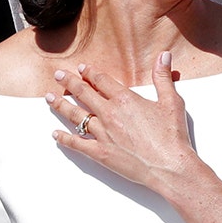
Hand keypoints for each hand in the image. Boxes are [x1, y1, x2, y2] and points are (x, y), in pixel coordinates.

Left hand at [46, 52, 194, 190]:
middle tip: (57, 75)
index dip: (90, 73)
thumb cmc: (172, 137)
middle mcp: (110, 114)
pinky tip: (55, 134)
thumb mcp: (171, 102)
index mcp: (125, 100)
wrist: (169, 167)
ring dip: (61, 105)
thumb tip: (164, 56)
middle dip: (68, 82)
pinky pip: (77, 144)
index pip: (102, 81)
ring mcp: (103, 134)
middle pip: (83, 93)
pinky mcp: (100, 153)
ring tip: (49, 98)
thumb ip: (162, 77)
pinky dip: (64, 139)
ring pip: (76, 116)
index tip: (81, 68)